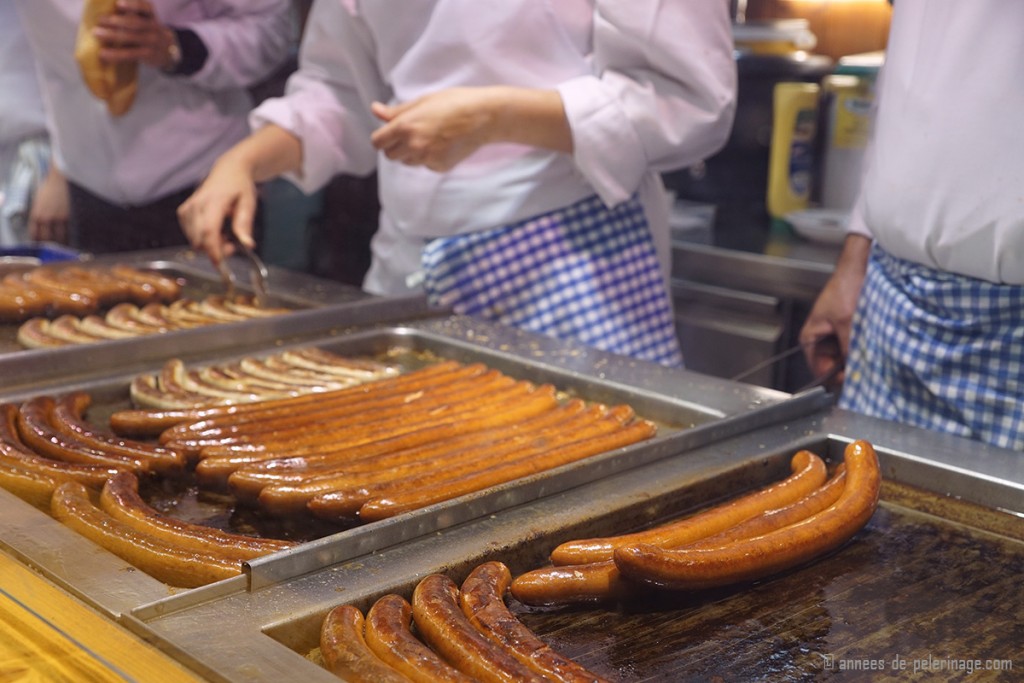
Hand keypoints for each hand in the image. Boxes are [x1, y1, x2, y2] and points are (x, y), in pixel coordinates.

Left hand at [29, 165, 69, 243]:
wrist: (61, 179)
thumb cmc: (50, 189)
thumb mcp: (39, 202)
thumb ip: (39, 215)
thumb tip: (40, 227)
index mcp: (36, 215)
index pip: (35, 234)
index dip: (37, 242)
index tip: (40, 246)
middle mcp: (46, 218)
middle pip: (47, 238)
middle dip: (49, 246)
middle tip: (53, 250)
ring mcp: (59, 218)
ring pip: (60, 237)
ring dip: (62, 244)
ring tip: (64, 249)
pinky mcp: (71, 217)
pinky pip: (71, 231)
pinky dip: (71, 237)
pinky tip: (73, 240)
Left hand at [93, 0, 176, 70]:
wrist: (167, 50)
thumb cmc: (146, 30)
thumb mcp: (145, 18)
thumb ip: (131, 13)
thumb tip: (104, 9)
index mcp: (151, 15)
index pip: (144, 8)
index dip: (132, 5)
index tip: (118, 4)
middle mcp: (153, 27)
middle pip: (134, 23)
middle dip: (116, 21)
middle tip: (100, 20)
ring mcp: (151, 42)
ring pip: (130, 38)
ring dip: (112, 35)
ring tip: (96, 33)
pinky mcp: (148, 55)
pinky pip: (130, 54)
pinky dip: (115, 54)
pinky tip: (103, 54)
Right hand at [178, 125, 301, 264]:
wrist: (227, 171)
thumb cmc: (240, 187)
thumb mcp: (248, 203)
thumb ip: (245, 224)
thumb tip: (247, 245)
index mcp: (213, 201)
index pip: (208, 231)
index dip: (213, 250)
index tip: (220, 264)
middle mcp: (195, 205)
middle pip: (200, 239)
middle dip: (216, 250)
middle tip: (233, 246)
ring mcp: (187, 209)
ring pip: (194, 240)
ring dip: (210, 245)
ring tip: (226, 234)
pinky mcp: (183, 213)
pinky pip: (191, 235)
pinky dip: (203, 239)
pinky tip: (215, 231)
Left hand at [370, 88, 498, 171]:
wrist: (484, 117)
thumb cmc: (455, 103)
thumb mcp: (422, 101)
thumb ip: (396, 111)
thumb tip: (375, 110)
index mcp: (405, 126)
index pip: (378, 142)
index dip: (382, 137)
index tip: (390, 133)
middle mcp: (413, 145)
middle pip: (390, 155)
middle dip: (395, 146)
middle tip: (411, 133)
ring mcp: (427, 159)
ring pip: (407, 162)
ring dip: (411, 153)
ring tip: (429, 137)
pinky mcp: (440, 167)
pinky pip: (425, 165)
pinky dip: (429, 158)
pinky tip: (442, 144)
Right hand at [798, 234, 871, 386]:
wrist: (859, 268)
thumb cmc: (844, 289)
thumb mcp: (847, 323)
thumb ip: (850, 349)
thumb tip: (857, 372)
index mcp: (810, 338)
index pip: (819, 369)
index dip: (835, 377)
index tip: (853, 380)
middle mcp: (821, 338)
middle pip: (833, 364)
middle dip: (848, 366)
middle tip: (865, 367)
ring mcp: (835, 333)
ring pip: (846, 355)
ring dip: (857, 355)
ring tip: (869, 351)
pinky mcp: (848, 328)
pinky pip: (854, 345)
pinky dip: (862, 346)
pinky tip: (871, 343)